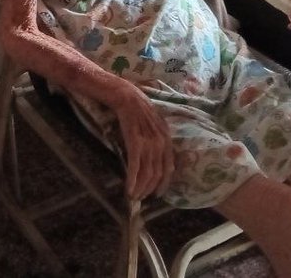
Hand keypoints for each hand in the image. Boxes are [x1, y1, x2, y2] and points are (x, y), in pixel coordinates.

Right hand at [112, 84, 174, 198]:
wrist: (121, 91)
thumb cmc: (132, 105)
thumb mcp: (149, 122)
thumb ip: (153, 137)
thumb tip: (150, 158)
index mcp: (166, 134)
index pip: (169, 165)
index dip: (163, 182)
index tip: (156, 194)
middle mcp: (160, 138)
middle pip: (158, 171)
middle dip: (150, 188)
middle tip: (140, 198)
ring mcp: (148, 138)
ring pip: (148, 171)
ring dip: (141, 187)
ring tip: (133, 197)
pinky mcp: (134, 138)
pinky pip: (135, 164)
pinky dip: (132, 179)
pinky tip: (129, 189)